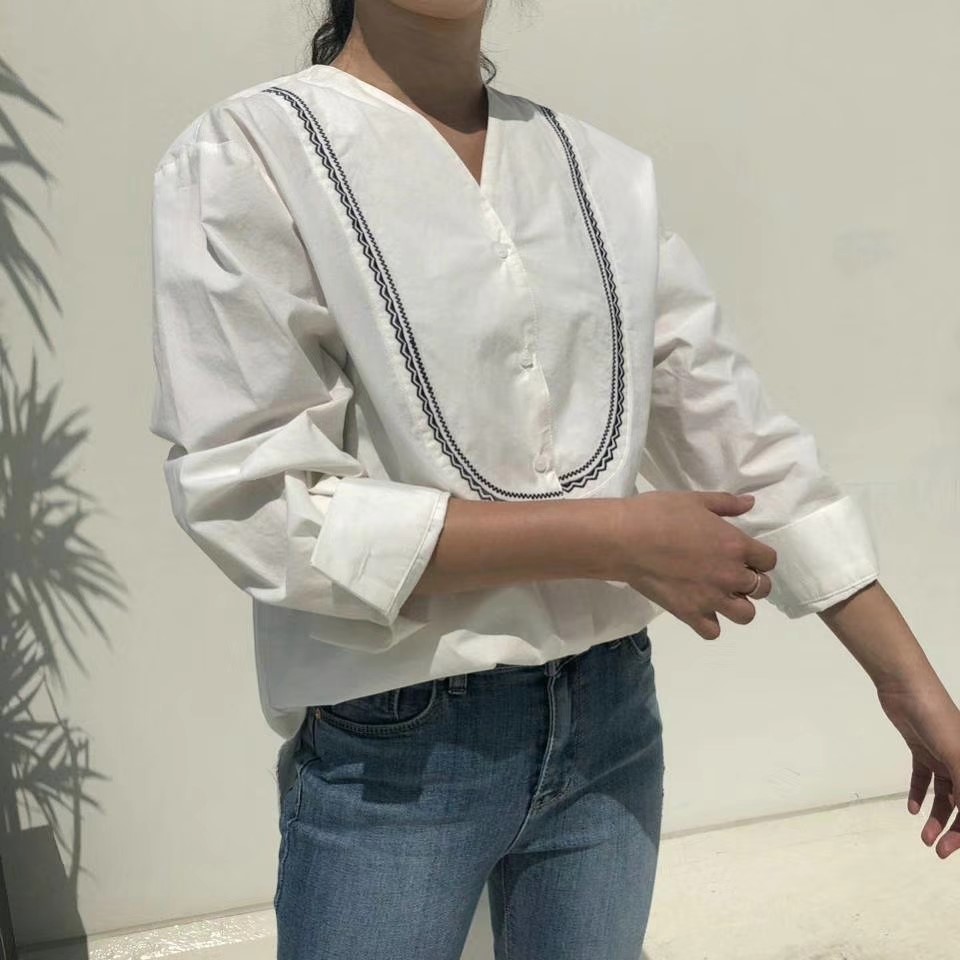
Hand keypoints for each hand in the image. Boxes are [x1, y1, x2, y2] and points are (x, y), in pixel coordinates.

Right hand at [614, 491, 776, 639]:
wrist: (625, 539)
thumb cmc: (659, 513)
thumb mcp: (696, 500)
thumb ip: (727, 503)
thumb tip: (750, 503)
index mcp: (736, 545)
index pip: (769, 560)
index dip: (759, 557)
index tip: (745, 554)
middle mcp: (730, 575)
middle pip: (762, 589)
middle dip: (751, 581)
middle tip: (731, 574)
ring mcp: (711, 598)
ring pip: (745, 615)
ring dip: (737, 605)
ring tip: (720, 595)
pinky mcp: (689, 614)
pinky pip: (713, 631)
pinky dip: (709, 623)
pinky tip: (699, 609)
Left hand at [876, 678, 959, 858]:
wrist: (905, 688)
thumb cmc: (938, 719)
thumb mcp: (956, 755)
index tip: (953, 849)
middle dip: (954, 829)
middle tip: (937, 849)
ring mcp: (942, 755)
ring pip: (944, 795)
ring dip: (936, 817)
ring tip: (924, 837)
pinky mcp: (921, 748)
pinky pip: (924, 778)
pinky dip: (920, 794)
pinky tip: (913, 810)